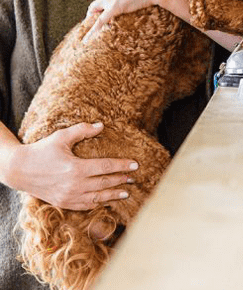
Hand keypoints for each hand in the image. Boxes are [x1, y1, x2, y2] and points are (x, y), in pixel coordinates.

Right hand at [5, 123, 136, 209]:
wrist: (19, 170)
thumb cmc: (42, 150)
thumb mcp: (62, 136)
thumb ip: (83, 130)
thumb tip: (101, 125)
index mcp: (76, 168)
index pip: (106, 167)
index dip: (122, 166)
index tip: (135, 165)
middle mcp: (74, 185)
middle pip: (104, 183)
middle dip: (121, 180)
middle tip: (133, 178)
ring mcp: (68, 197)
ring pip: (97, 197)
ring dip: (113, 195)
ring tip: (126, 193)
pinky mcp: (63, 203)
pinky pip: (85, 206)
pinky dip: (98, 203)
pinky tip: (106, 200)